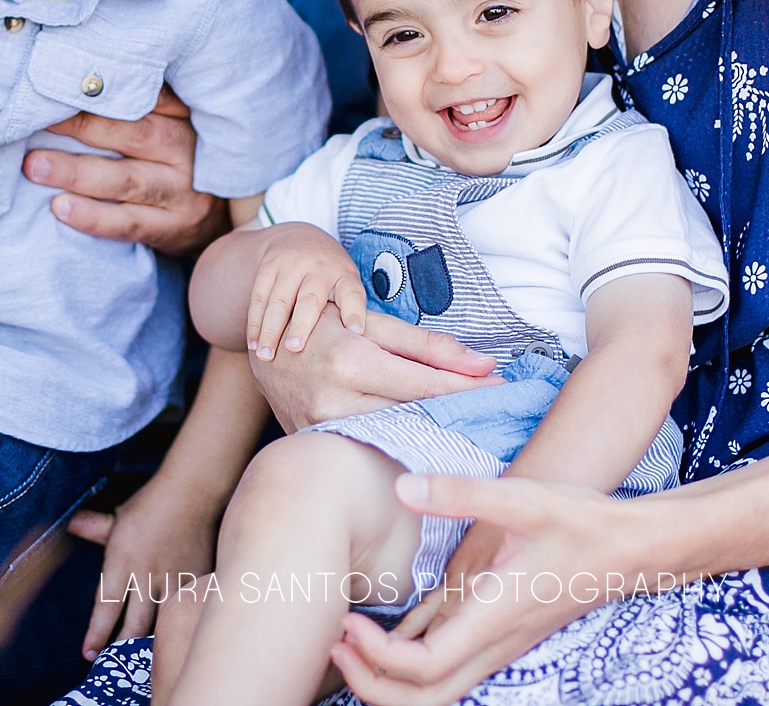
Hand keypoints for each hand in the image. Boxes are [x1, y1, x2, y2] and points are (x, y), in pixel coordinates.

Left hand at [25, 85, 226, 255]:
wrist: (219, 222)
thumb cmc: (177, 162)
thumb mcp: (172, 124)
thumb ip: (139, 103)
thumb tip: (73, 76)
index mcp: (186, 116)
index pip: (148, 93)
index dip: (105, 87)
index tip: (62, 78)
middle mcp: (189, 151)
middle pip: (135, 133)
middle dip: (82, 126)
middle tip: (35, 120)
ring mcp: (185, 193)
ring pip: (127, 180)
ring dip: (77, 173)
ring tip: (35, 166)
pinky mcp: (175, 228)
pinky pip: (129, 223)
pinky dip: (93, 217)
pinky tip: (60, 209)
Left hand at [68, 476, 218, 659]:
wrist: (192, 491)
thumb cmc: (151, 504)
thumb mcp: (118, 518)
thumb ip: (93, 528)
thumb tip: (68, 523)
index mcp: (122, 561)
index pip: (106, 607)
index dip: (97, 634)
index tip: (89, 652)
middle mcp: (146, 575)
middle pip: (134, 624)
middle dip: (122, 646)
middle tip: (113, 662)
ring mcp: (173, 578)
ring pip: (161, 622)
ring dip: (149, 642)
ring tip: (139, 658)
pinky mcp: (196, 578)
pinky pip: (186, 609)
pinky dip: (178, 624)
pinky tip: (174, 636)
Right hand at [248, 227, 365, 359]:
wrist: (298, 237)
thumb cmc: (329, 275)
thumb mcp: (346, 283)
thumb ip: (350, 310)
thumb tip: (357, 345)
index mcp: (344, 275)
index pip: (352, 293)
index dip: (355, 312)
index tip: (356, 331)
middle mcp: (318, 268)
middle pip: (310, 299)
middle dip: (301, 324)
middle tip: (294, 348)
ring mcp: (291, 265)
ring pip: (279, 300)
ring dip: (270, 330)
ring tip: (266, 356)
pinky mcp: (268, 267)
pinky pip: (259, 297)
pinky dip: (255, 322)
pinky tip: (254, 343)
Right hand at [249, 313, 499, 431]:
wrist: (265, 351)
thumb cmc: (324, 327)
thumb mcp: (373, 324)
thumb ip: (428, 345)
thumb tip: (483, 364)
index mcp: (350, 360)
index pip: (423, 383)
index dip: (466, 387)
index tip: (502, 386)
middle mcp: (333, 399)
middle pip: (413, 414)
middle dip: (457, 410)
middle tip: (497, 406)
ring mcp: (321, 428)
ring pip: (394, 435)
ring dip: (434, 429)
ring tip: (467, 422)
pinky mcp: (317, 444)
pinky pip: (369, 444)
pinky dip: (401, 439)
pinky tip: (427, 435)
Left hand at [330, 474, 659, 705]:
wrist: (634, 548)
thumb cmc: (583, 523)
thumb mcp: (524, 497)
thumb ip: (461, 493)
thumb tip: (402, 486)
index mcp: (495, 615)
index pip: (426, 667)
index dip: (378, 657)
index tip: (349, 623)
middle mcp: (497, 644)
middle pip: (425, 702)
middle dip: (371, 684)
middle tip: (335, 641)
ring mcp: (502, 648)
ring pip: (438, 697)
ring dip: (389, 683)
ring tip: (353, 642)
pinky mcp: (503, 640)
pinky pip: (451, 678)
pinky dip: (412, 673)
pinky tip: (391, 638)